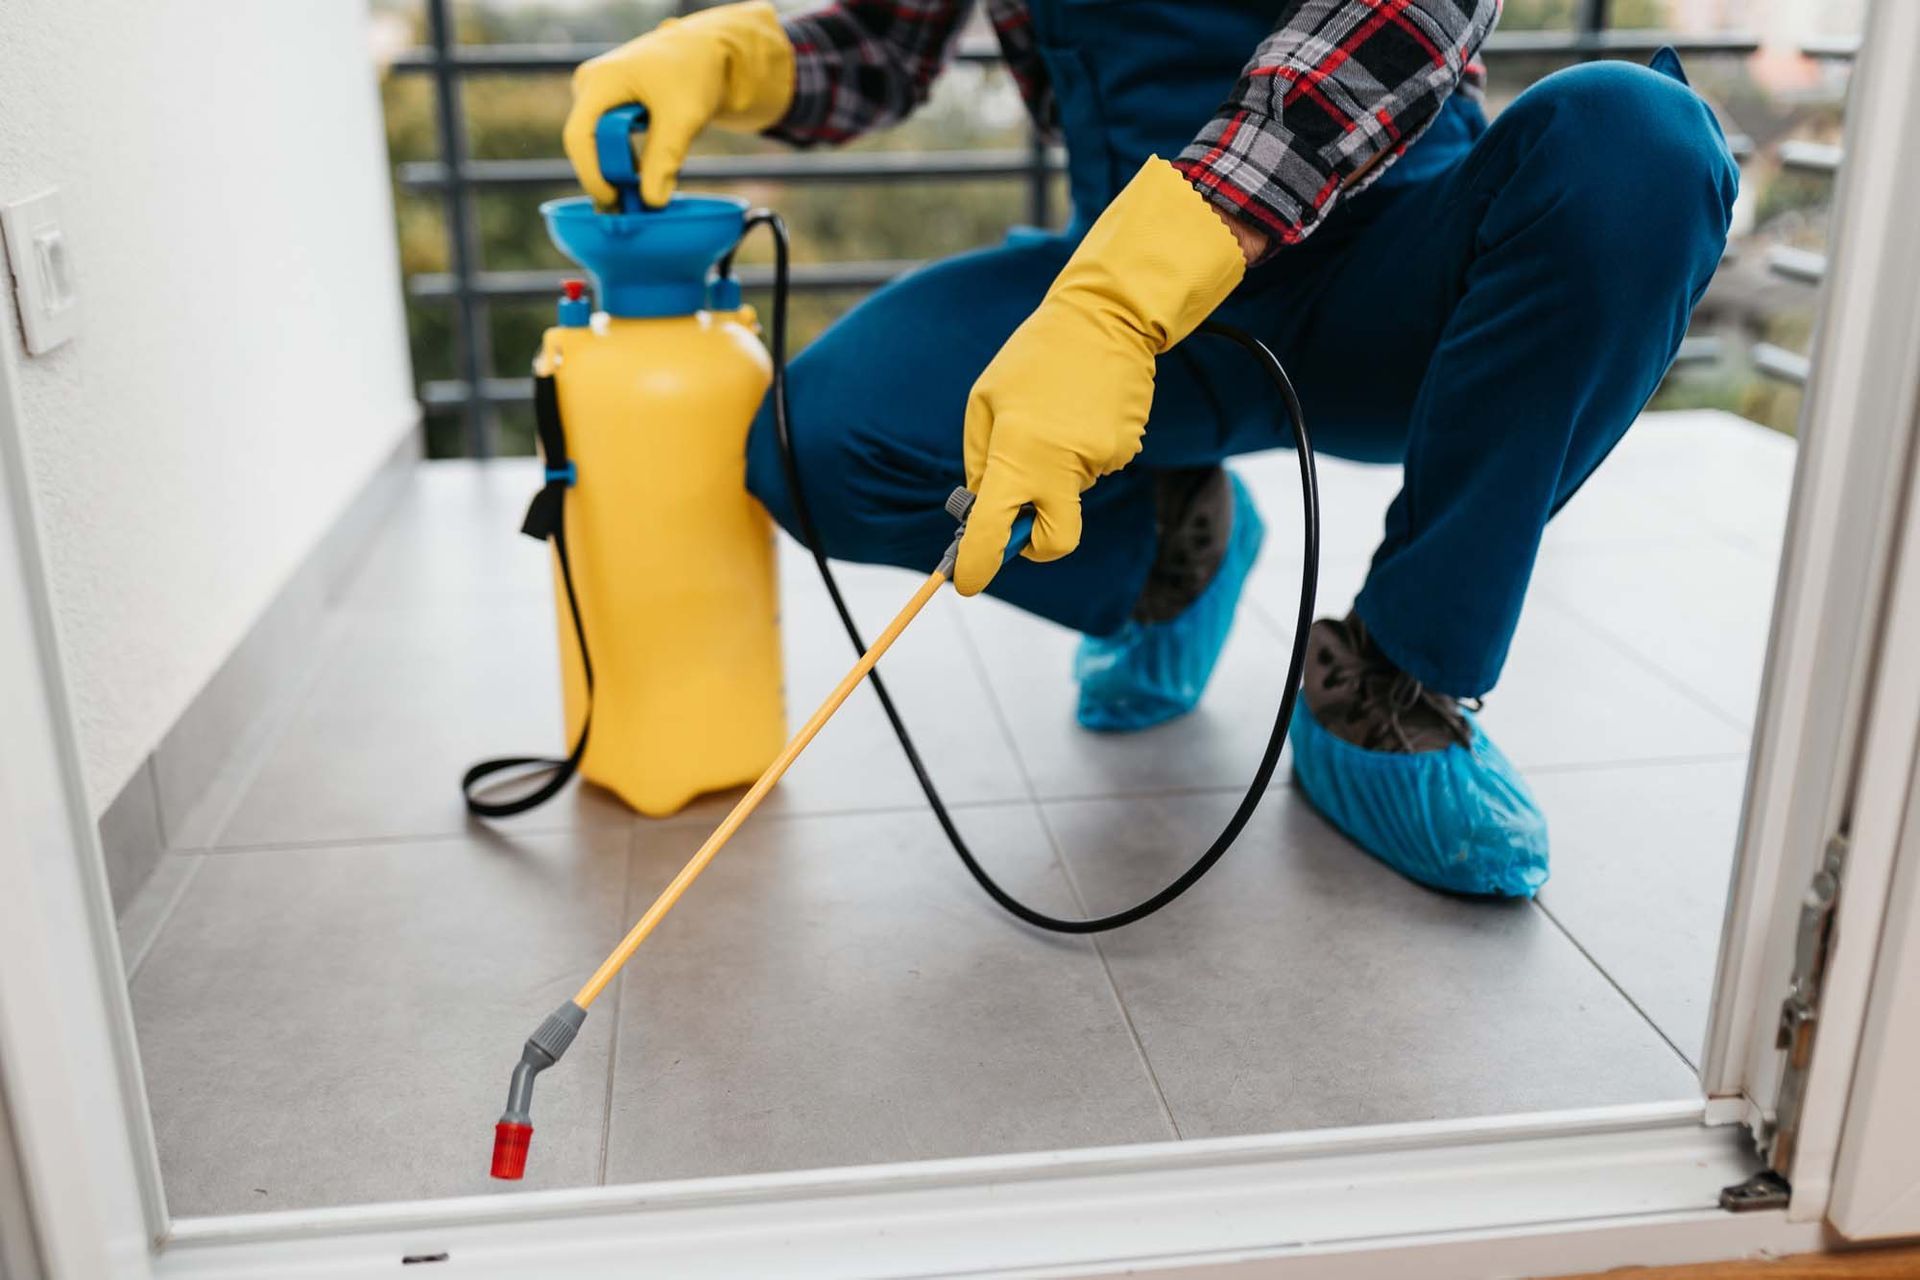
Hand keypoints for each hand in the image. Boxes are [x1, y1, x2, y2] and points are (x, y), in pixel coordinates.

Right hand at [563, 1, 793, 208]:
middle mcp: (590, 86)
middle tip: (630, 207)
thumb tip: (652, 202)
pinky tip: (642, 177)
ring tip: (641, 193)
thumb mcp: (683, 117)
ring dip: (617, 170)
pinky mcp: (607, 105)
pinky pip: (605, 140)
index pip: (579, 136)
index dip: (592, 174)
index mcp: (601, 81)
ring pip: (595, 144)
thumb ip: (665, 158)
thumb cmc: (694, 73)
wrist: (704, 51)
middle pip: (585, 143)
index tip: (614, 200)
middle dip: (607, 175)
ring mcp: (596, 95)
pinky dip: (623, 161)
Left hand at [953, 159, 1248, 595]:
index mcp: (1016, 451)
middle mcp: (1060, 465)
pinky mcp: (1125, 450)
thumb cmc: (1034, 359)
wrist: (1108, 317)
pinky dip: (1079, 454)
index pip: (993, 531)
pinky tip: (1080, 412)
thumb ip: (982, 463)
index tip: (967, 582)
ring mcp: (1099, 460)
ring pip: (1069, 495)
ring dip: (1054, 473)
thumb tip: (984, 510)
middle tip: (1018, 518)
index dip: (977, 565)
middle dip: (1035, 543)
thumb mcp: (985, 403)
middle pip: (1053, 543)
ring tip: (1055, 415)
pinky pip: (1092, 471)